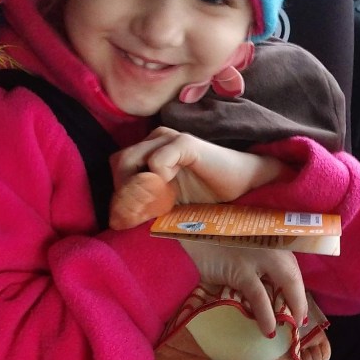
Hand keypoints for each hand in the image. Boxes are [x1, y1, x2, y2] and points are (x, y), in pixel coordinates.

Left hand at [111, 128, 290, 206]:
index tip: (134, 218)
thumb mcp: (167, 203)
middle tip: (142, 214)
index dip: (121, 194)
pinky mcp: (185, 143)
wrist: (244, 185)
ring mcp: (169, 138)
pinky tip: (173, 190)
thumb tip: (115, 221)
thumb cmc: (208, 195)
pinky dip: (158, 182)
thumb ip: (143, 204)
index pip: (118, 167)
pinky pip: (156, 162)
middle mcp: (157, 139)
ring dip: (139, 188)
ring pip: (130, 160)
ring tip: (156, 204)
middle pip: (120, 162)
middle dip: (125, 192)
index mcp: (150, 150)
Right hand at [179, 241, 307, 335]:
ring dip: (291, 309)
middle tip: (300, 320)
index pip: (290, 265)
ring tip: (289, 328)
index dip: (297, 287)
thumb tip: (266, 290)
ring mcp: (257, 255)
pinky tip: (268, 330)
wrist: (188, 234)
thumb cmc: (211, 241)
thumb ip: (253, 262)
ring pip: (286, 284)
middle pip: (293, 275)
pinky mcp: (240, 270)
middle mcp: (269, 243)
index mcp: (269, 237)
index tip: (299, 304)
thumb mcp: (239, 247)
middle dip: (300, 300)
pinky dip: (266, 316)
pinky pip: (259, 297)